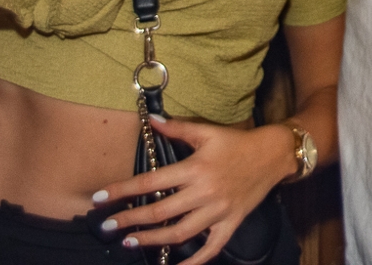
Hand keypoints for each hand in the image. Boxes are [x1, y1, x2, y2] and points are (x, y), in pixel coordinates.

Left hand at [94, 116, 292, 263]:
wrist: (272, 155)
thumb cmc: (237, 143)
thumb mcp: (207, 132)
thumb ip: (177, 129)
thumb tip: (151, 121)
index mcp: (195, 168)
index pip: (151, 182)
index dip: (122, 190)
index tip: (99, 198)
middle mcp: (205, 192)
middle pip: (161, 212)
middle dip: (130, 219)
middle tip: (107, 225)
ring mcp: (218, 212)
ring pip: (180, 233)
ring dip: (152, 239)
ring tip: (129, 241)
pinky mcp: (230, 224)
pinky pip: (210, 249)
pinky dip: (193, 262)